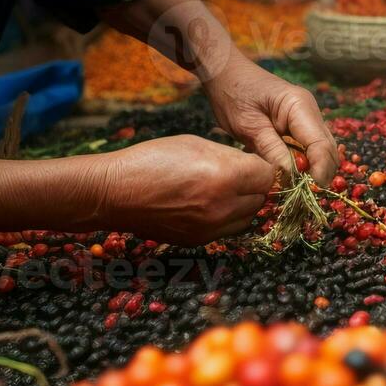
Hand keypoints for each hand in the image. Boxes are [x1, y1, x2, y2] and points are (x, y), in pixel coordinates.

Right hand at [97, 136, 276, 245]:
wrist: (116, 192)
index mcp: (225, 177)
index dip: (262, 167)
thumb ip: (231, 157)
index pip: (269, 176)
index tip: (252, 163)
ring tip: (224, 189)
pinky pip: (229, 230)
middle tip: (238, 175)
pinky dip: (228, 218)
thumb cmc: (153, 159)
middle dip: (254, 185)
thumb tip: (255, 166)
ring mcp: (211, 227)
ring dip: (244, 203)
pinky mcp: (200, 240)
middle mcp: (223, 206)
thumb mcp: (197, 144)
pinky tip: (210, 204)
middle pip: (261, 198)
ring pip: (249, 217)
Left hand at [203, 59, 338, 183]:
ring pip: (322, 150)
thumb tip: (291, 178)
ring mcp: (307, 117)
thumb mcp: (248, 126)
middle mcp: (310, 111)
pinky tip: (293, 177)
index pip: (320, 145)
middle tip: (304, 196)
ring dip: (314, 170)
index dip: (319, 171)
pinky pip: (310, 148)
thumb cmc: (233, 94)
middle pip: (328, 149)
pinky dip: (306, 163)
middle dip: (321, 173)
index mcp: (299, 106)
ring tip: (298, 190)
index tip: (310, 192)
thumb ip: (271, 151)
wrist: (225, 72)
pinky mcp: (299, 124)